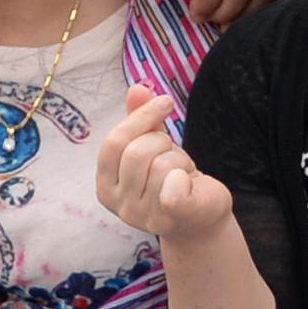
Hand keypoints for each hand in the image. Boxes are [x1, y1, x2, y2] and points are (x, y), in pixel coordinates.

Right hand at [96, 88, 238, 239]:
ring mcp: (143, 217)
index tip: (166, 102)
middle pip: (138, 151)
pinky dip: (185, 178)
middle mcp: (119, 204)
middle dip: (164, 143)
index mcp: (106, 184)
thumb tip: (138, 88)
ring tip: (182, 175)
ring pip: (162, 166)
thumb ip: (141, 118)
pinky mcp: (171, 221)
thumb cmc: (173, 179)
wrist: (201, 218)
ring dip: (180, 161)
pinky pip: (173, 190)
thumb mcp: (154, 145)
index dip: (141, 116)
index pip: (114, 141)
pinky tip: (189, 184)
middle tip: (174, 157)